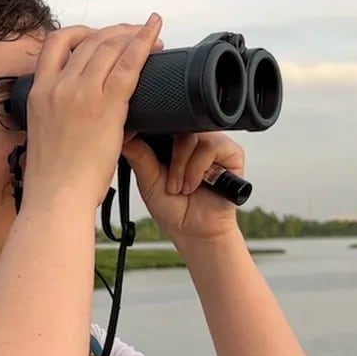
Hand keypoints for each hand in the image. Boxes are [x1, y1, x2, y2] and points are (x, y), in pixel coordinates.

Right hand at [23, 16, 162, 207]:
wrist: (56, 197)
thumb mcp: (46, 134)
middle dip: (114, 32)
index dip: (81, 33)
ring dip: (131, 35)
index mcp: (38, 92)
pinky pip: (128, 64)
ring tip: (151, 39)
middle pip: (88, 40)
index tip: (99, 37)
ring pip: (108, 45)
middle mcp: (57, 86)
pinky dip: (144, 42)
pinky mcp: (104, 106)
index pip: (56, 43)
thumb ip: (60, 113)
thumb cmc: (53, 178)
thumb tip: (83, 111)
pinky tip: (156, 31)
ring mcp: (80, 93)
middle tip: (133, 36)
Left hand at [121, 131, 244, 244]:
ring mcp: (212, 144)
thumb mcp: (148, 181)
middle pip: (178, 125)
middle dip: (170, 158)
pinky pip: (212, 146)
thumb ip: (139, 157)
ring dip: (183, 166)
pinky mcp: (231, 153)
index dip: (153, 134)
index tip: (144, 152)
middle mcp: (192, 140)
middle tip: (169, 184)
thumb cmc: (173, 208)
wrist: (194, 232)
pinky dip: (198, 168)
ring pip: (194, 136)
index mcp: (170, 143)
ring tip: (181, 189)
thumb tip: (124, 136)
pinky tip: (195, 185)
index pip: (162, 123)